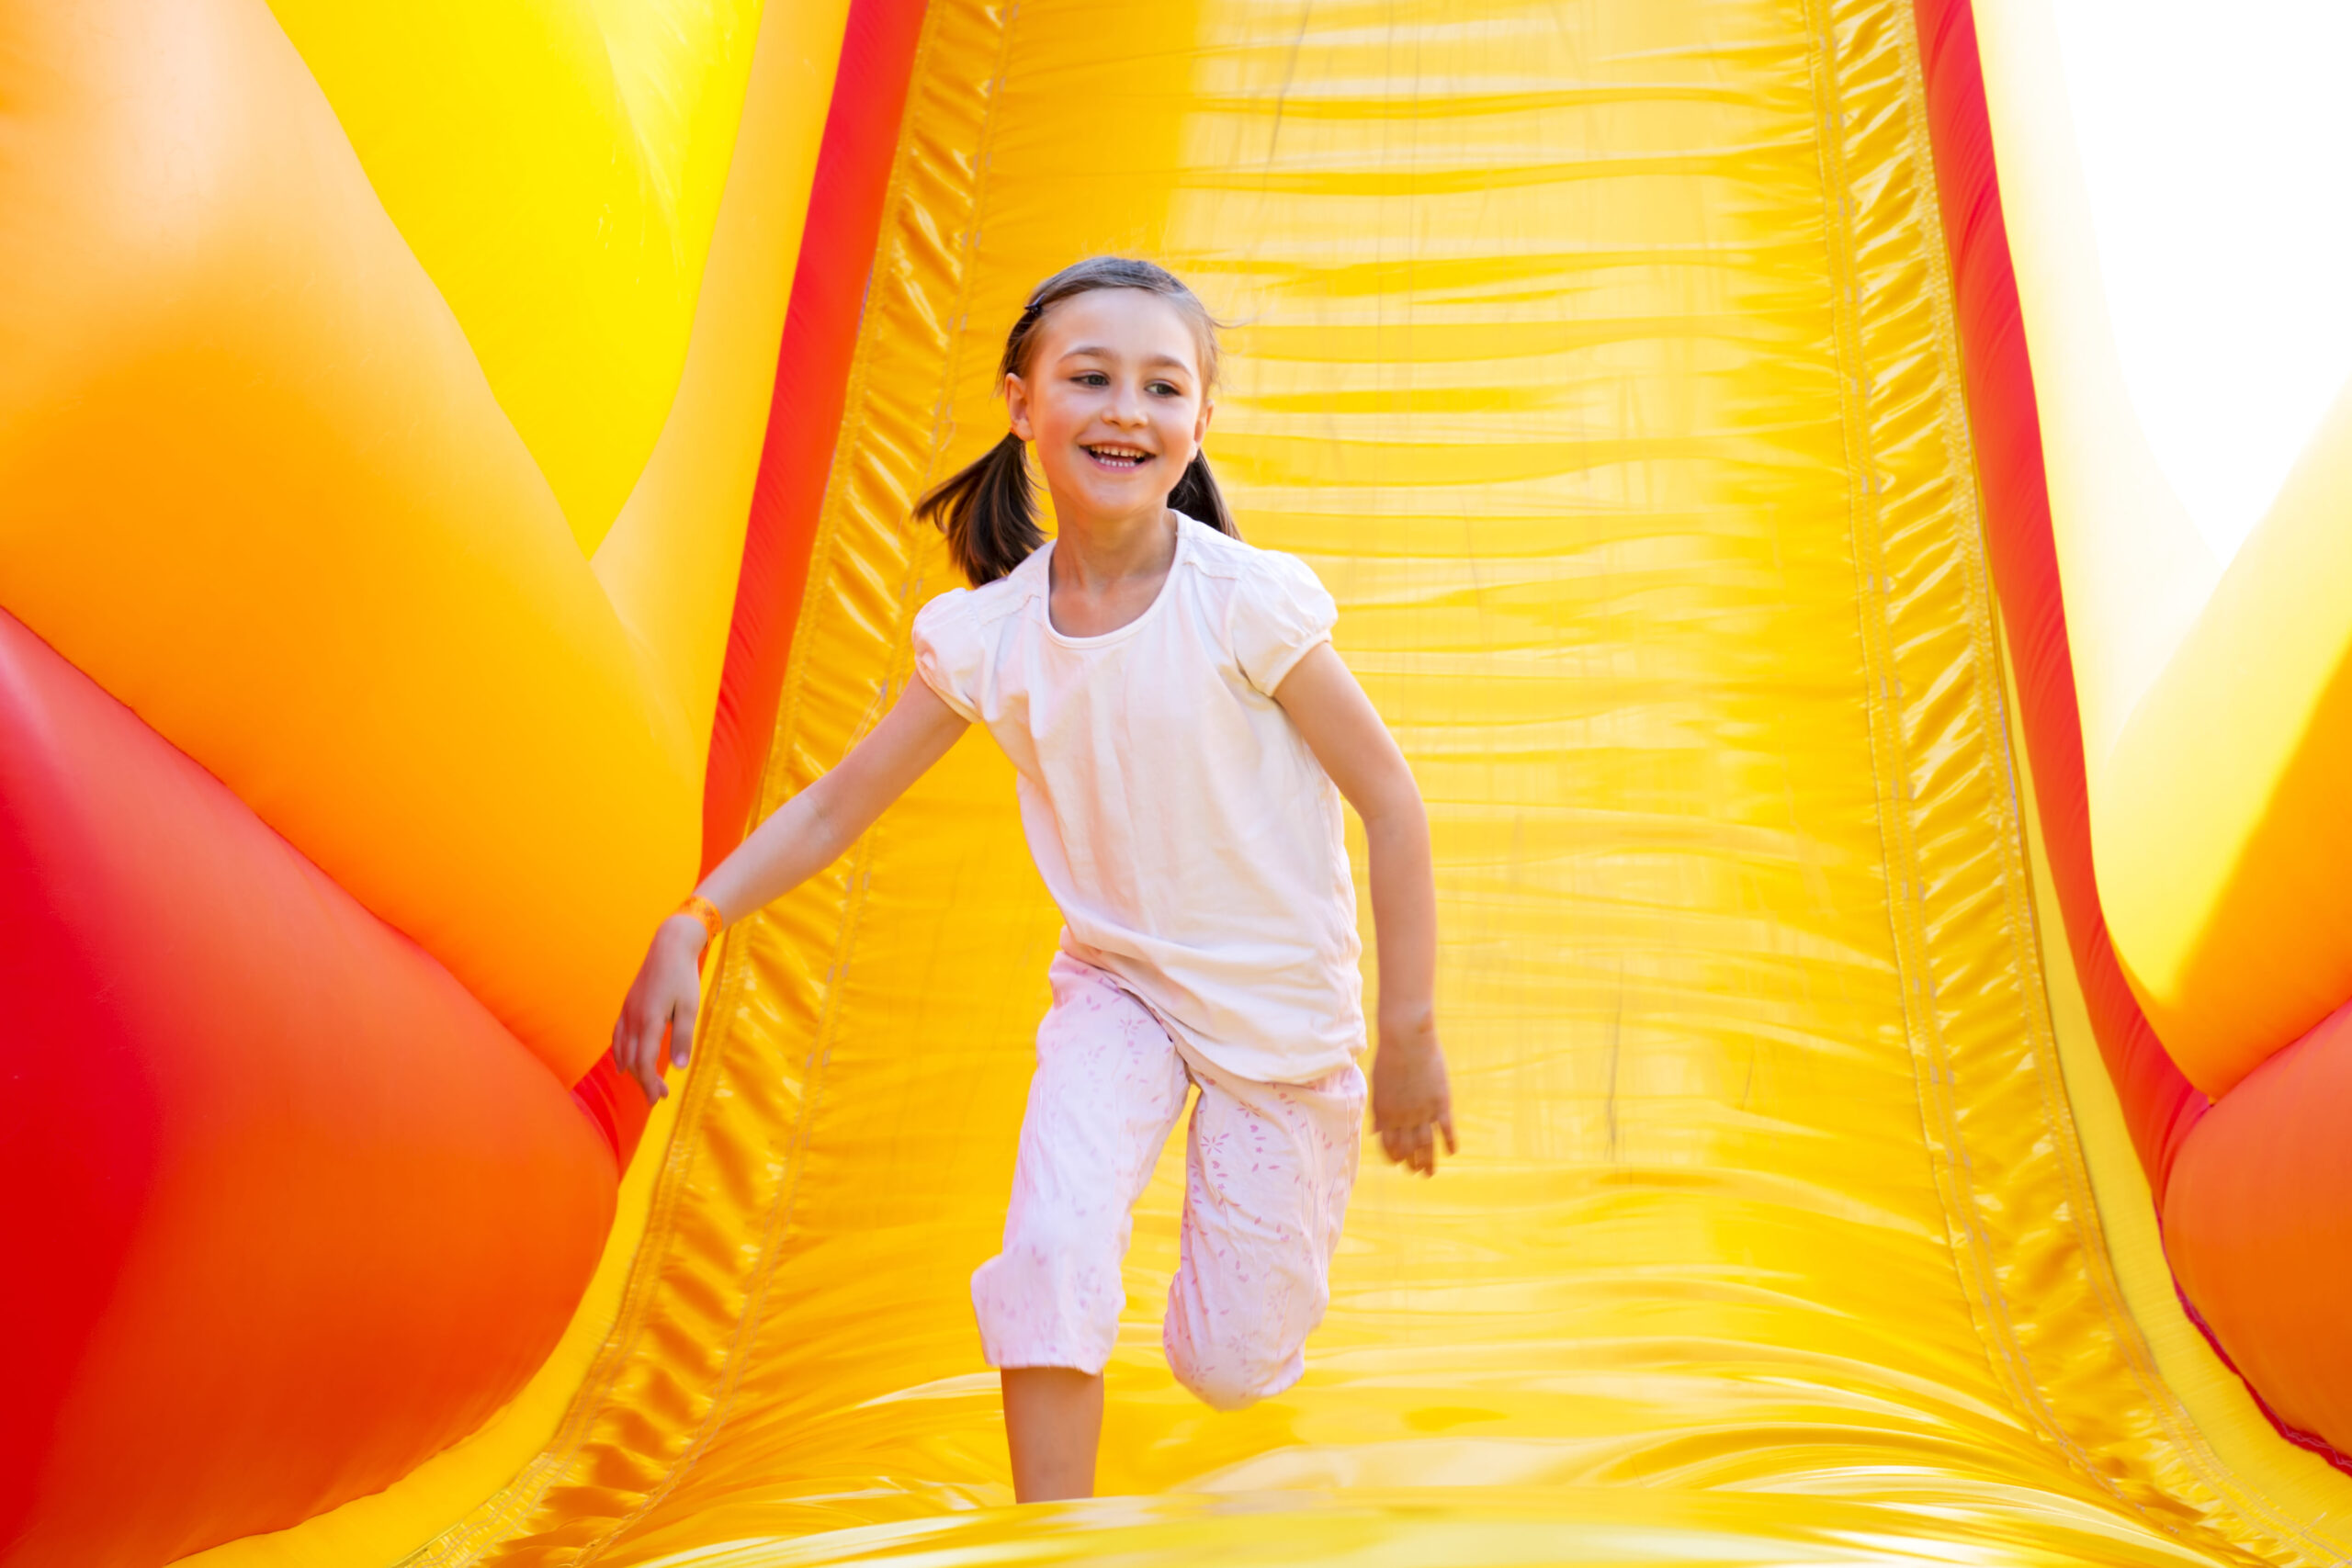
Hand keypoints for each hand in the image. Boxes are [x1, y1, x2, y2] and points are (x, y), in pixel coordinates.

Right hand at [610, 914, 707, 1103]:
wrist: (669, 946)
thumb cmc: (683, 976)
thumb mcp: (690, 1007)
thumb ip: (683, 1038)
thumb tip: (679, 1068)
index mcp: (649, 1021)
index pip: (643, 1062)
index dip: (649, 1083)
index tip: (660, 1098)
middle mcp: (633, 1018)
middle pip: (632, 1060)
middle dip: (643, 1082)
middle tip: (657, 1098)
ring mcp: (627, 1011)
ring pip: (622, 1050)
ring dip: (632, 1070)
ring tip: (643, 1084)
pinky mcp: (627, 1005)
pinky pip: (617, 1036)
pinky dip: (619, 1054)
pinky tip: (623, 1063)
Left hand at [1370, 1009, 1455, 1175]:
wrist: (1407, 1038)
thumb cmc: (1389, 1058)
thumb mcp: (1378, 1086)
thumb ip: (1380, 1112)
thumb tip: (1377, 1132)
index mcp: (1385, 1113)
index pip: (1388, 1145)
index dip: (1393, 1157)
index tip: (1398, 1163)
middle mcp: (1403, 1117)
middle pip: (1408, 1150)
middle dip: (1411, 1164)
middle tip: (1416, 1172)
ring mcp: (1423, 1111)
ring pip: (1427, 1146)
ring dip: (1428, 1162)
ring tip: (1429, 1173)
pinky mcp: (1441, 1102)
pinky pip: (1446, 1129)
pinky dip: (1449, 1143)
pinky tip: (1451, 1152)